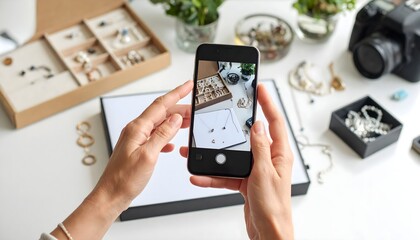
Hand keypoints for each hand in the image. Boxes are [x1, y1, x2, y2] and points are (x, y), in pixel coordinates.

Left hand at [51, 80, 192, 239]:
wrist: (111, 195)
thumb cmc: (124, 179)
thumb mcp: (148, 156)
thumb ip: (163, 135)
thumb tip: (175, 118)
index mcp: (137, 128)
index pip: (160, 105)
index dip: (177, 93)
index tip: (188, 85)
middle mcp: (135, 130)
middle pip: (161, 113)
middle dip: (179, 109)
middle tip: (195, 109)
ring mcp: (136, 139)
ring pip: (159, 124)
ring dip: (175, 122)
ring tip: (189, 122)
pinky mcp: (137, 148)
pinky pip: (155, 136)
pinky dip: (167, 136)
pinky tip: (173, 142)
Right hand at [180, 84, 293, 239]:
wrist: (268, 231)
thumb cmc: (274, 206)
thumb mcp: (264, 172)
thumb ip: (260, 148)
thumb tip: (257, 126)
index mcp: (279, 154)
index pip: (274, 122)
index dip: (268, 103)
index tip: (259, 88)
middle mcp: (268, 159)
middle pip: (250, 136)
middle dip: (235, 127)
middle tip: (224, 113)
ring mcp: (256, 170)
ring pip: (233, 156)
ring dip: (216, 155)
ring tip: (199, 150)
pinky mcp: (245, 181)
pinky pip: (227, 174)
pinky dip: (213, 175)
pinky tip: (201, 176)